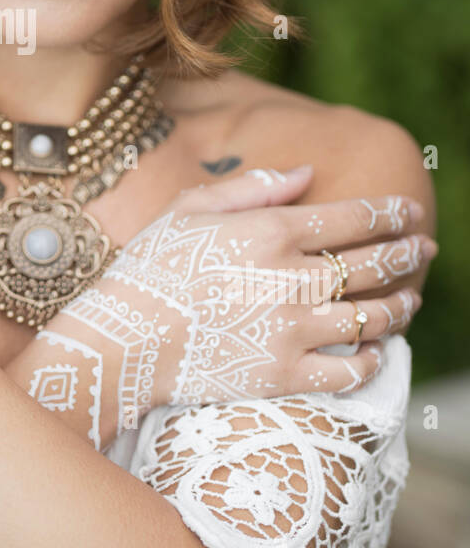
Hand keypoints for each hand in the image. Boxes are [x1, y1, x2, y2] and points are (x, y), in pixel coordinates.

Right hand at [50, 164, 433, 429]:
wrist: (123, 340)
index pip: (352, 218)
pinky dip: (370, 359)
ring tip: (410, 299)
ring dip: (400, 305)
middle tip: (425, 248)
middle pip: (372, 264)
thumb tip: (306, 173)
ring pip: (371, 317)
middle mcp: (289, 277)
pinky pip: (349, 370)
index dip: (389, 213)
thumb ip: (252, 187)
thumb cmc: (149, 268)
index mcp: (268, 230)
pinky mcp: (284, 374)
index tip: (409, 212)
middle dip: (407, 252)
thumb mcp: (188, 208)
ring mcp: (291, 329)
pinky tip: (375, 350)